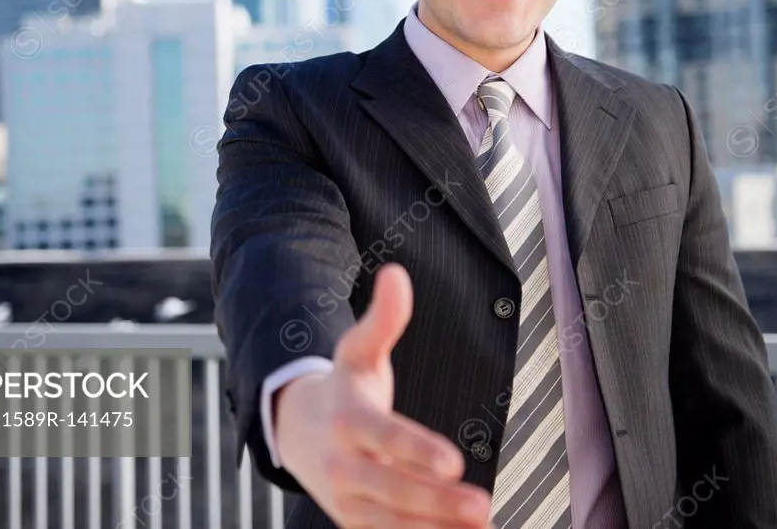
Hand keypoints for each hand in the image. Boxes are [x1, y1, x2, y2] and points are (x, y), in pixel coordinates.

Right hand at [275, 263, 494, 527]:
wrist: (294, 429)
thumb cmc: (341, 387)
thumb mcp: (358, 350)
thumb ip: (383, 318)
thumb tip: (396, 273)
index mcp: (346, 419)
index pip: (383, 437)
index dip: (415, 450)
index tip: (453, 461)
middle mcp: (342, 465)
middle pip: (390, 489)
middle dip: (435, 502)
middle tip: (482, 505)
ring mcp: (346, 501)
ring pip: (390, 525)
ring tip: (482, 525)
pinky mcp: (355, 524)